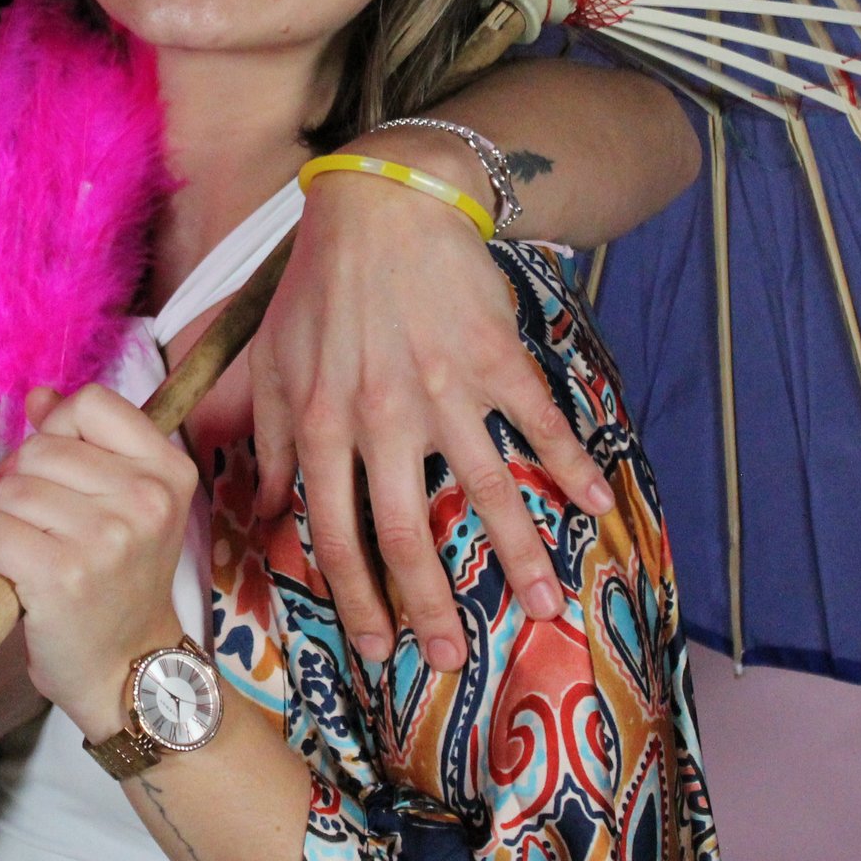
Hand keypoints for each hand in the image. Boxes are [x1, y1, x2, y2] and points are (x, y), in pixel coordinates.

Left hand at [0, 385, 197, 737]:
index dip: (60, 434)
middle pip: (40, 448)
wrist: (126, 668)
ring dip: (4, 525)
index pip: (90, 404)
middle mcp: (147, 499)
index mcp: (168, 471)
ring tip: (34, 560)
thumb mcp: (120, 503)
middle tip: (52, 535)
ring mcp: (108, 537)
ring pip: (11, 488)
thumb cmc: (116, 582)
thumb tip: (39, 397)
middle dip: (28, 488)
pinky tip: (15, 580)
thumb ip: (80, 442)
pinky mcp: (63, 574)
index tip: (66, 478)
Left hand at [249, 130, 614, 669]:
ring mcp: (443, 388)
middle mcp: (381, 418)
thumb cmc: (320, 286)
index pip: (336, 533)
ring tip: (545, 606)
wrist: (383, 203)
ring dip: (518, 553)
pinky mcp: (493, 356)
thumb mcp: (271, 363)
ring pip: (483, 487)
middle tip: (451, 657)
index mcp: (321, 425)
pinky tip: (595, 506)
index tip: (378, 647)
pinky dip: (569, 464)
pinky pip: (537, 421)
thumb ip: (265, 441)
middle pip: (407, 532)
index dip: (357, 598)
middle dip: (431, 605)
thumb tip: (265, 513)